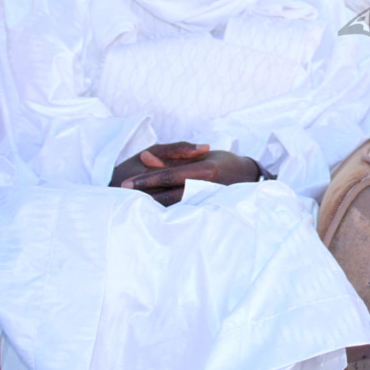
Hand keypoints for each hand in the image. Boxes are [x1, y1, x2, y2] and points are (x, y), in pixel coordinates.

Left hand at [110, 142, 261, 205]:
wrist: (250, 178)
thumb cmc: (224, 163)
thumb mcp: (201, 155)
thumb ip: (173, 156)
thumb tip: (144, 158)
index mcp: (204, 170)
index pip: (168, 176)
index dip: (146, 181)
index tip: (126, 184)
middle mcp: (205, 188)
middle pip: (167, 196)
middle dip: (143, 198)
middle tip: (120, 198)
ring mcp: (206, 201)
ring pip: (172, 207)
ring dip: (150, 207)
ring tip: (128, 207)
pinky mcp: (206, 211)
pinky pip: (181, 213)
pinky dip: (164, 213)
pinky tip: (149, 214)